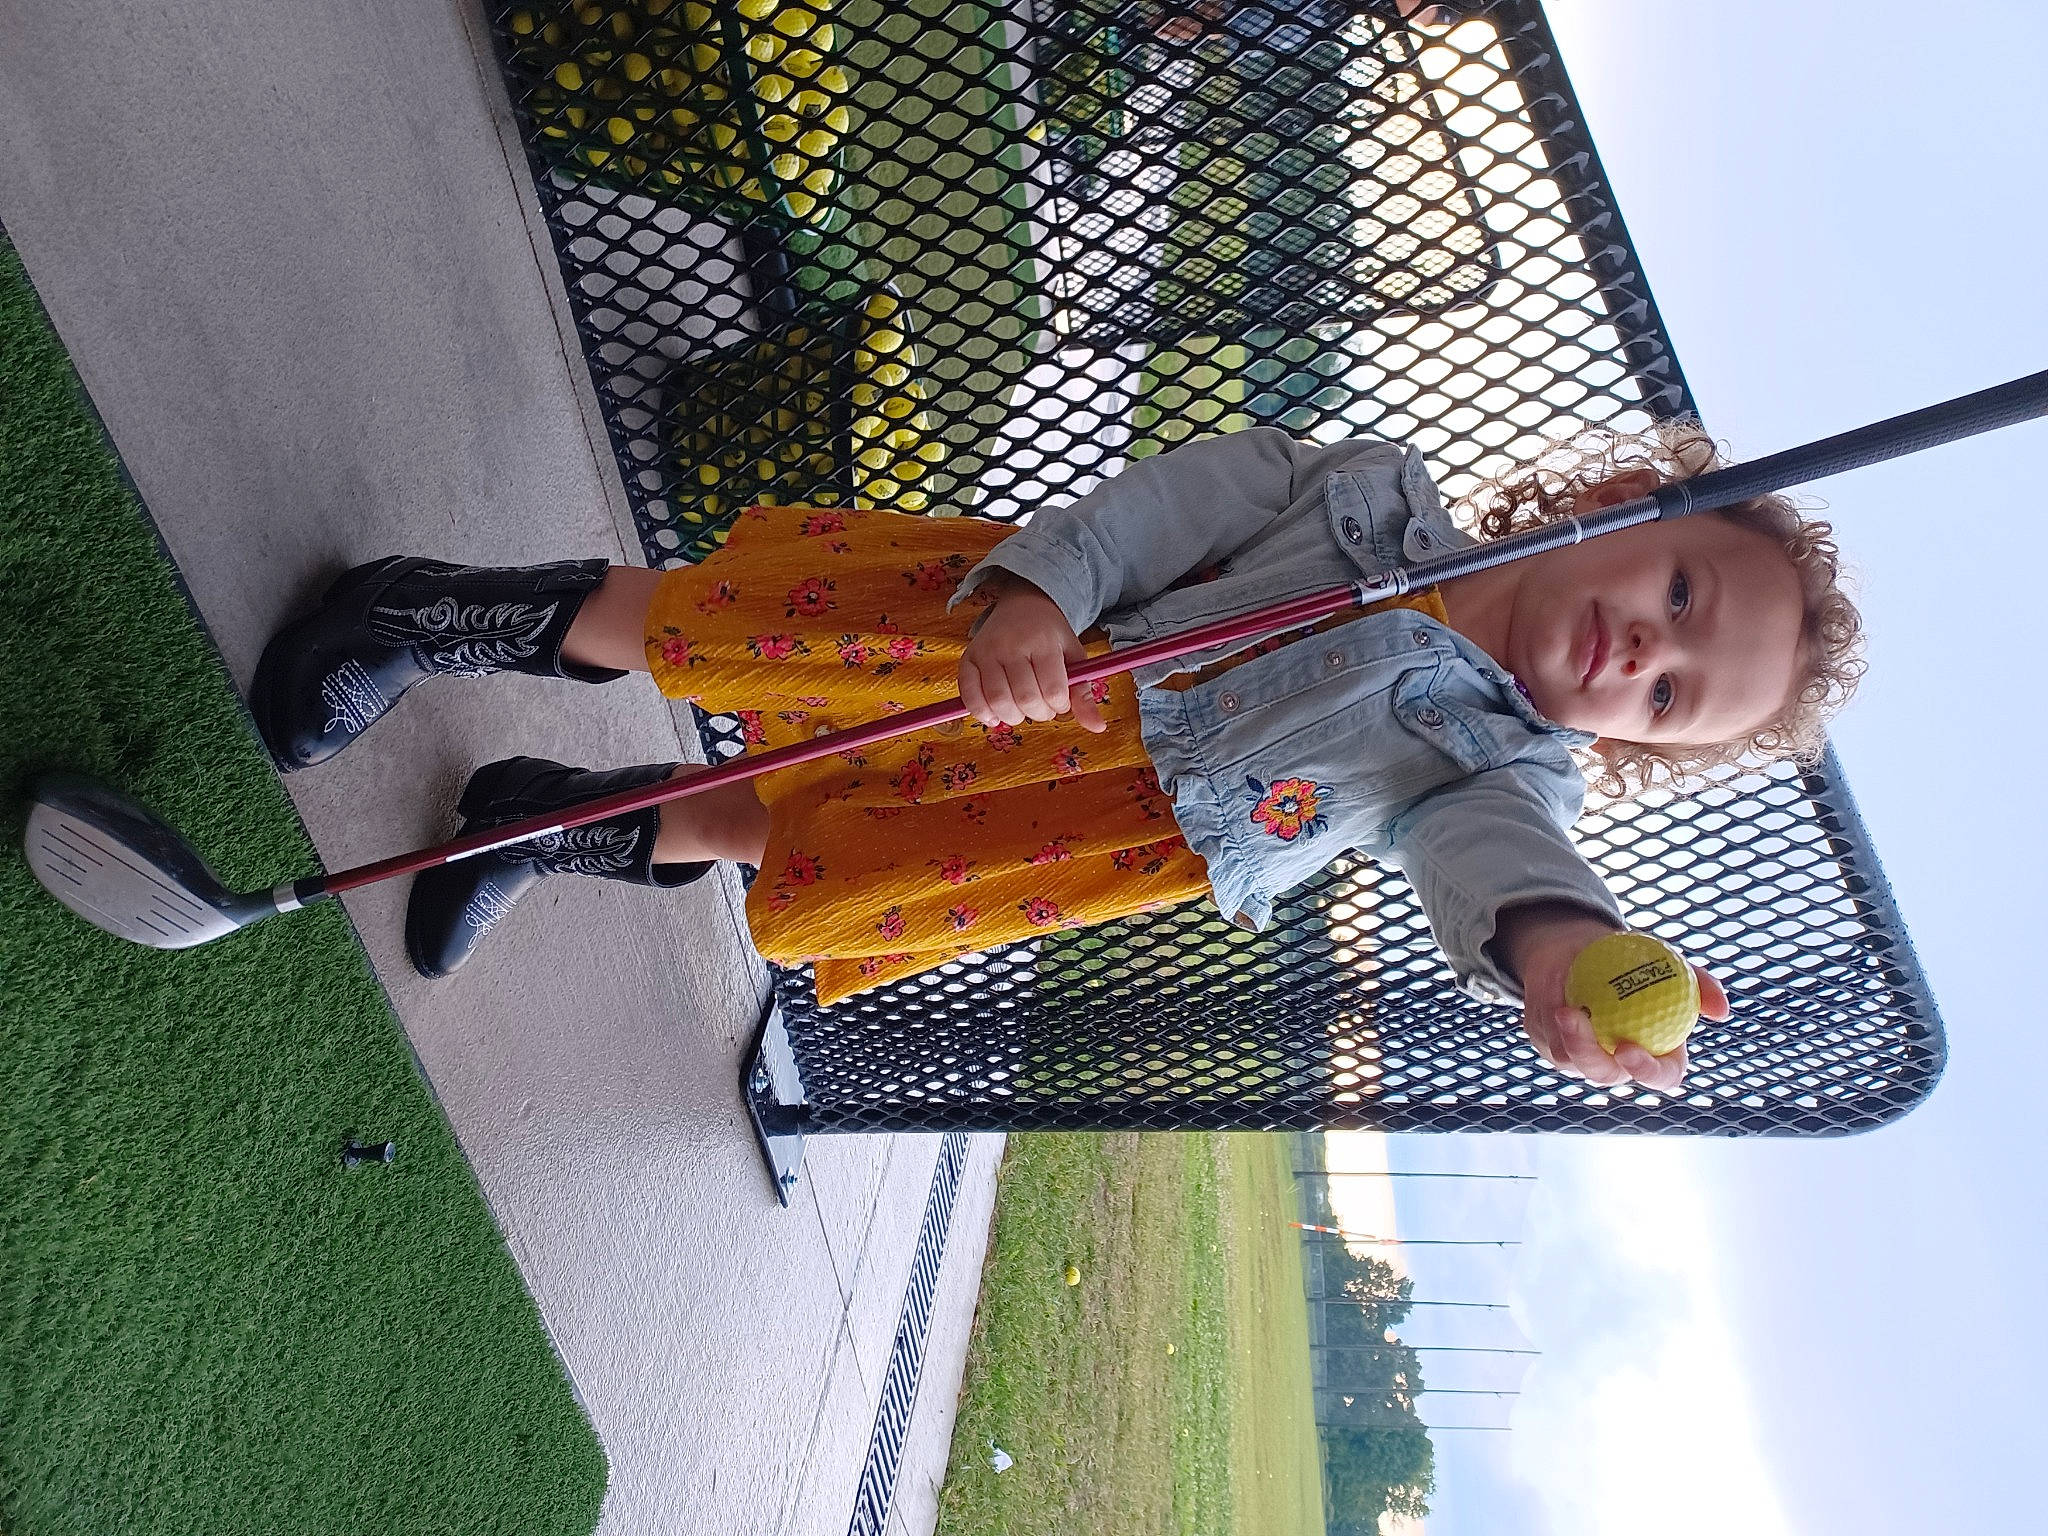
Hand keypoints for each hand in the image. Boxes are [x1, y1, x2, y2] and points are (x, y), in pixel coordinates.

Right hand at [959, 576, 1106, 732]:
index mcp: (1044, 642)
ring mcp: (987, 651)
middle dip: (1039, 714)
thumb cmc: (1051, 635)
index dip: (1060, 706)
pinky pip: (969, 693)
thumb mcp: (1074, 657)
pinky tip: (994, 717)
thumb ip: (1083, 693)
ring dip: (1013, 717)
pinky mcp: (968, 658)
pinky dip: (981, 712)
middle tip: (1042, 706)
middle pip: (1025, 699)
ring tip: (1022, 710)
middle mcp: (1012, 645)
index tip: (1060, 701)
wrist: (1023, 604)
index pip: (1053, 690)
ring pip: (997, 700)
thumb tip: (1098, 728)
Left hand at [1495, 905, 1729, 1091]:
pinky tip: (1548, 988)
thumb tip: (1720, 1010)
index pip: (1660, 1076)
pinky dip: (1543, 1010)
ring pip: (1567, 1056)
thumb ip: (1700, 985)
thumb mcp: (1668, 963)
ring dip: (1562, 1030)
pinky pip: (1544, 1032)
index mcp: (1656, 1054)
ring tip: (1562, 1000)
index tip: (1627, 1047)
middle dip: (1589, 1055)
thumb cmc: (1636, 961)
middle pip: (1604, 1074)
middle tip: (1579, 1022)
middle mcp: (1617, 1063)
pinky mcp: (1550, 1044)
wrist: (1587, 950)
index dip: (1646, 1071)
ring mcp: (1581, 1058)